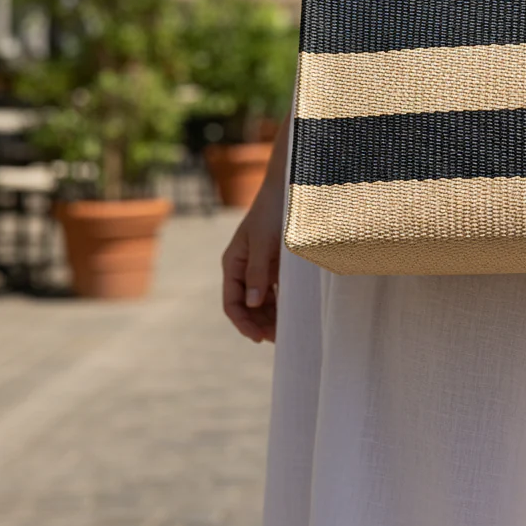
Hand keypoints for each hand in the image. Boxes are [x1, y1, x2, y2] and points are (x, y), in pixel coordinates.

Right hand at [222, 183, 283, 343]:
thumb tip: (253, 304)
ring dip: (271, 316)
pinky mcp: (275, 263)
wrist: (288, 187)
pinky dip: (281, 302)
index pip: (233, 303)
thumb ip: (258, 272)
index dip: (243, 323)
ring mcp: (260, 266)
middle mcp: (244, 268)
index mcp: (233, 263)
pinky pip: (275, 289)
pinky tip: (292, 311)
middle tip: (279, 338)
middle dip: (260, 323)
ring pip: (261, 300)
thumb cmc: (272, 211)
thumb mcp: (264, 242)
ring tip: (286, 330)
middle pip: (247, 306)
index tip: (259, 338)